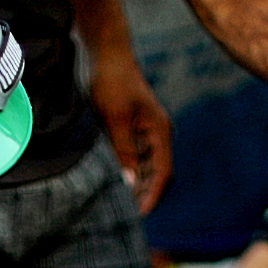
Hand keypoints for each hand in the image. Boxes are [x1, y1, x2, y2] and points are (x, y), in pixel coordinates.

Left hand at [91, 52, 173, 212]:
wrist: (105, 52)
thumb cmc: (111, 81)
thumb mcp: (115, 118)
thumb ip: (123, 150)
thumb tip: (130, 182)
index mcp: (160, 131)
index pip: (162, 173)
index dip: (152, 195)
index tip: (138, 214)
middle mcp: (156, 133)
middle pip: (155, 173)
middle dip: (143, 194)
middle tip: (126, 215)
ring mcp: (145, 130)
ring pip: (143, 166)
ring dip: (134, 183)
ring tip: (119, 203)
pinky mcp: (131, 126)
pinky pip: (133, 155)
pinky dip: (126, 169)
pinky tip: (112, 181)